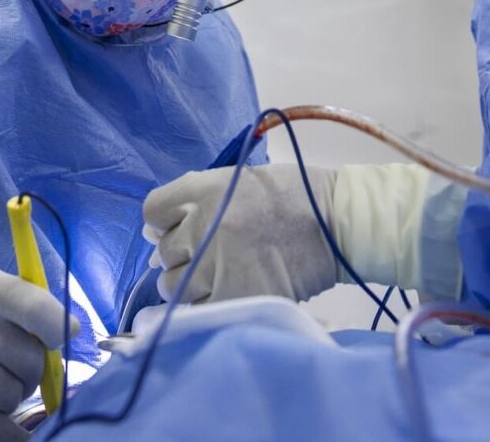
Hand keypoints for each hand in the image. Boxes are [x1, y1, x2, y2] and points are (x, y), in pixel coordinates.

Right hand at [0, 262, 76, 441]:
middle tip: (18, 364)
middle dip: (34, 367)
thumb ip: (18, 299)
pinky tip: (24, 434)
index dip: (60, 326)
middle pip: (32, 361)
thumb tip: (65, 328)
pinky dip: (16, 434)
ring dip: (16, 394)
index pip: (38, 309)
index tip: (66, 335)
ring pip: (17, 395)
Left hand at [143, 164, 338, 303]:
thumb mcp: (240, 180)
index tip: (177, 227)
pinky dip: (205, 305)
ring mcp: (215, 264)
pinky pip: (195, 309)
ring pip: (171, 285)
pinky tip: (225, 294)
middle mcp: (204, 225)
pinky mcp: (232, 296)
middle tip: (210, 253)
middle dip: (182, 253)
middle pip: (163, 251)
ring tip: (216, 278)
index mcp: (206, 190)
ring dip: (187, 283)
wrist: (336, 224)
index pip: (153, 210)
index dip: (162, 221)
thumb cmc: (292, 196)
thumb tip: (156, 234)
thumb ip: (197, 199)